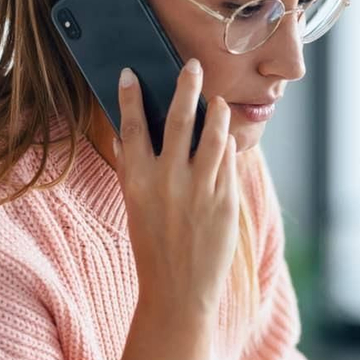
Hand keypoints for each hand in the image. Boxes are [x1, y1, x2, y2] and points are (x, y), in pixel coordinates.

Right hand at [113, 59, 238, 316]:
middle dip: (186, 87)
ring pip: (214, 135)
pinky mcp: (226, 200)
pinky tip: (226, 142)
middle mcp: (169, 181)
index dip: (130, 97)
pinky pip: (230, 162)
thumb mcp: (136, 207)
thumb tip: (132, 135)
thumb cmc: (154, 249)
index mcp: (138, 182)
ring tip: (217, 102)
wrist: (178, 293)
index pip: (131, 127)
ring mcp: (201, 189)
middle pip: (179, 120)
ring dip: (217, 112)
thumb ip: (137, 171)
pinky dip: (228, 148)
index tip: (130, 74)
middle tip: (192, 66)